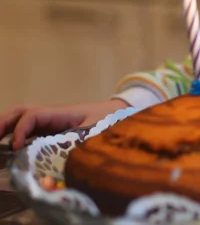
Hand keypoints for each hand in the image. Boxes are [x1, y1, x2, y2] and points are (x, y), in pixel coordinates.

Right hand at [0, 99, 129, 149]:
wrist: (118, 113)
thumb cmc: (108, 120)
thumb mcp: (96, 132)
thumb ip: (80, 144)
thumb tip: (66, 159)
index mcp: (61, 113)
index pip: (34, 115)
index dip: (21, 129)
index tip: (15, 147)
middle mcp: (52, 114)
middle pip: (22, 110)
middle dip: (3, 122)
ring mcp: (51, 121)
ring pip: (22, 118)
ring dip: (6, 127)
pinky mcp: (52, 129)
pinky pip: (29, 129)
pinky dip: (15, 135)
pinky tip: (9, 148)